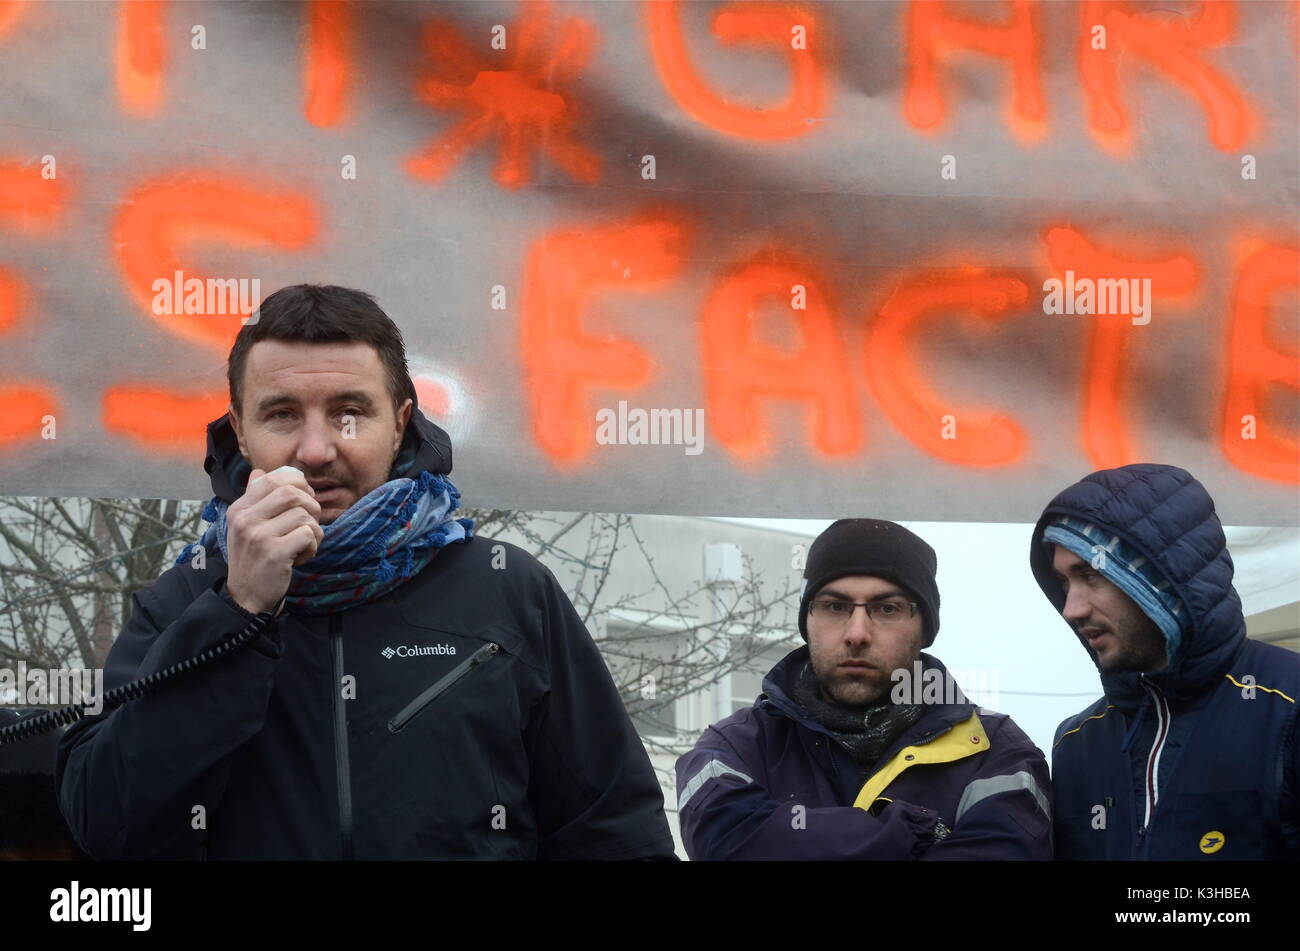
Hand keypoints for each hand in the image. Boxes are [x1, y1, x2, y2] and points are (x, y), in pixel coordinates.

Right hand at [224, 465, 322, 614]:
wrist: (246, 597)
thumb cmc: (253, 558)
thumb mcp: (246, 526)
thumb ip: (254, 499)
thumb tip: (260, 472)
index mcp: (239, 509)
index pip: (272, 478)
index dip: (296, 483)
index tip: (304, 497)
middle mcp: (245, 519)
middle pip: (292, 492)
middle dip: (310, 505)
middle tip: (309, 522)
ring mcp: (259, 536)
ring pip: (304, 515)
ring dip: (313, 529)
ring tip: (303, 543)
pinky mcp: (275, 553)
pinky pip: (309, 534)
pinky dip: (313, 545)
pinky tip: (302, 556)